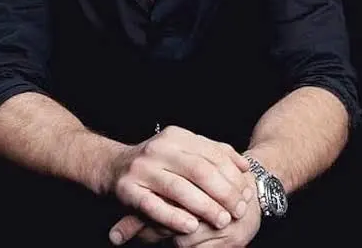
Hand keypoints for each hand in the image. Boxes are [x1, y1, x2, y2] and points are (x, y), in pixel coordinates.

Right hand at [107, 125, 252, 240]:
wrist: (114, 166)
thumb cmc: (159, 161)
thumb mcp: (183, 149)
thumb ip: (213, 153)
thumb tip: (244, 166)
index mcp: (176, 136)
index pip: (211, 153)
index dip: (232, 174)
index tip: (247, 193)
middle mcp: (158, 148)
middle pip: (199, 170)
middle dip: (223, 192)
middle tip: (238, 210)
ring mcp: (142, 168)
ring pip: (179, 188)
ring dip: (204, 207)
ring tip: (222, 220)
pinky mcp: (128, 189)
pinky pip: (154, 206)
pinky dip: (174, 217)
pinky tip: (191, 226)